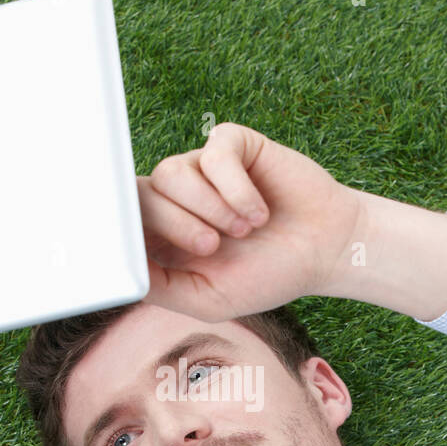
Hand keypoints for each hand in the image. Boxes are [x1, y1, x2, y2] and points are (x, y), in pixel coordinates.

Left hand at [137, 122, 365, 321]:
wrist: (326, 251)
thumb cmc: (268, 276)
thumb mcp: (208, 299)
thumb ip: (160, 287)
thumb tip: (120, 272)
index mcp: (164, 236)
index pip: (123, 225)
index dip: (122, 232)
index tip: (131, 247)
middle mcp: (178, 200)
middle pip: (140, 196)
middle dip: (175, 224)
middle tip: (212, 247)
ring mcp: (203, 169)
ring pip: (171, 172)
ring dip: (208, 207)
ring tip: (243, 231)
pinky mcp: (233, 146)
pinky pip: (213, 152)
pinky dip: (235, 187)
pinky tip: (259, 212)